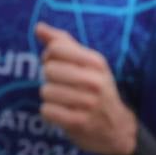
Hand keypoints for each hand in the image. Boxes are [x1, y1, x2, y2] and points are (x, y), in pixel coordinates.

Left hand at [35, 23, 135, 154]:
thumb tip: (38, 27)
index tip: (58, 64)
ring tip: (66, 101)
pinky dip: (50, 113)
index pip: (56, 48)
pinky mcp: (79, 122)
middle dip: (50, 79)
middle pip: (48, 70)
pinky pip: (47, 111)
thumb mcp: (86, 63)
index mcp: (96, 62)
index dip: (49, 56)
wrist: (117, 128)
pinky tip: (64, 113)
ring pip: (45, 91)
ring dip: (50, 98)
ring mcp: (88, 103)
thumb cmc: (95, 89)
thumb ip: (62, 43)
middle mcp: (95, 81)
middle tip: (64, 86)